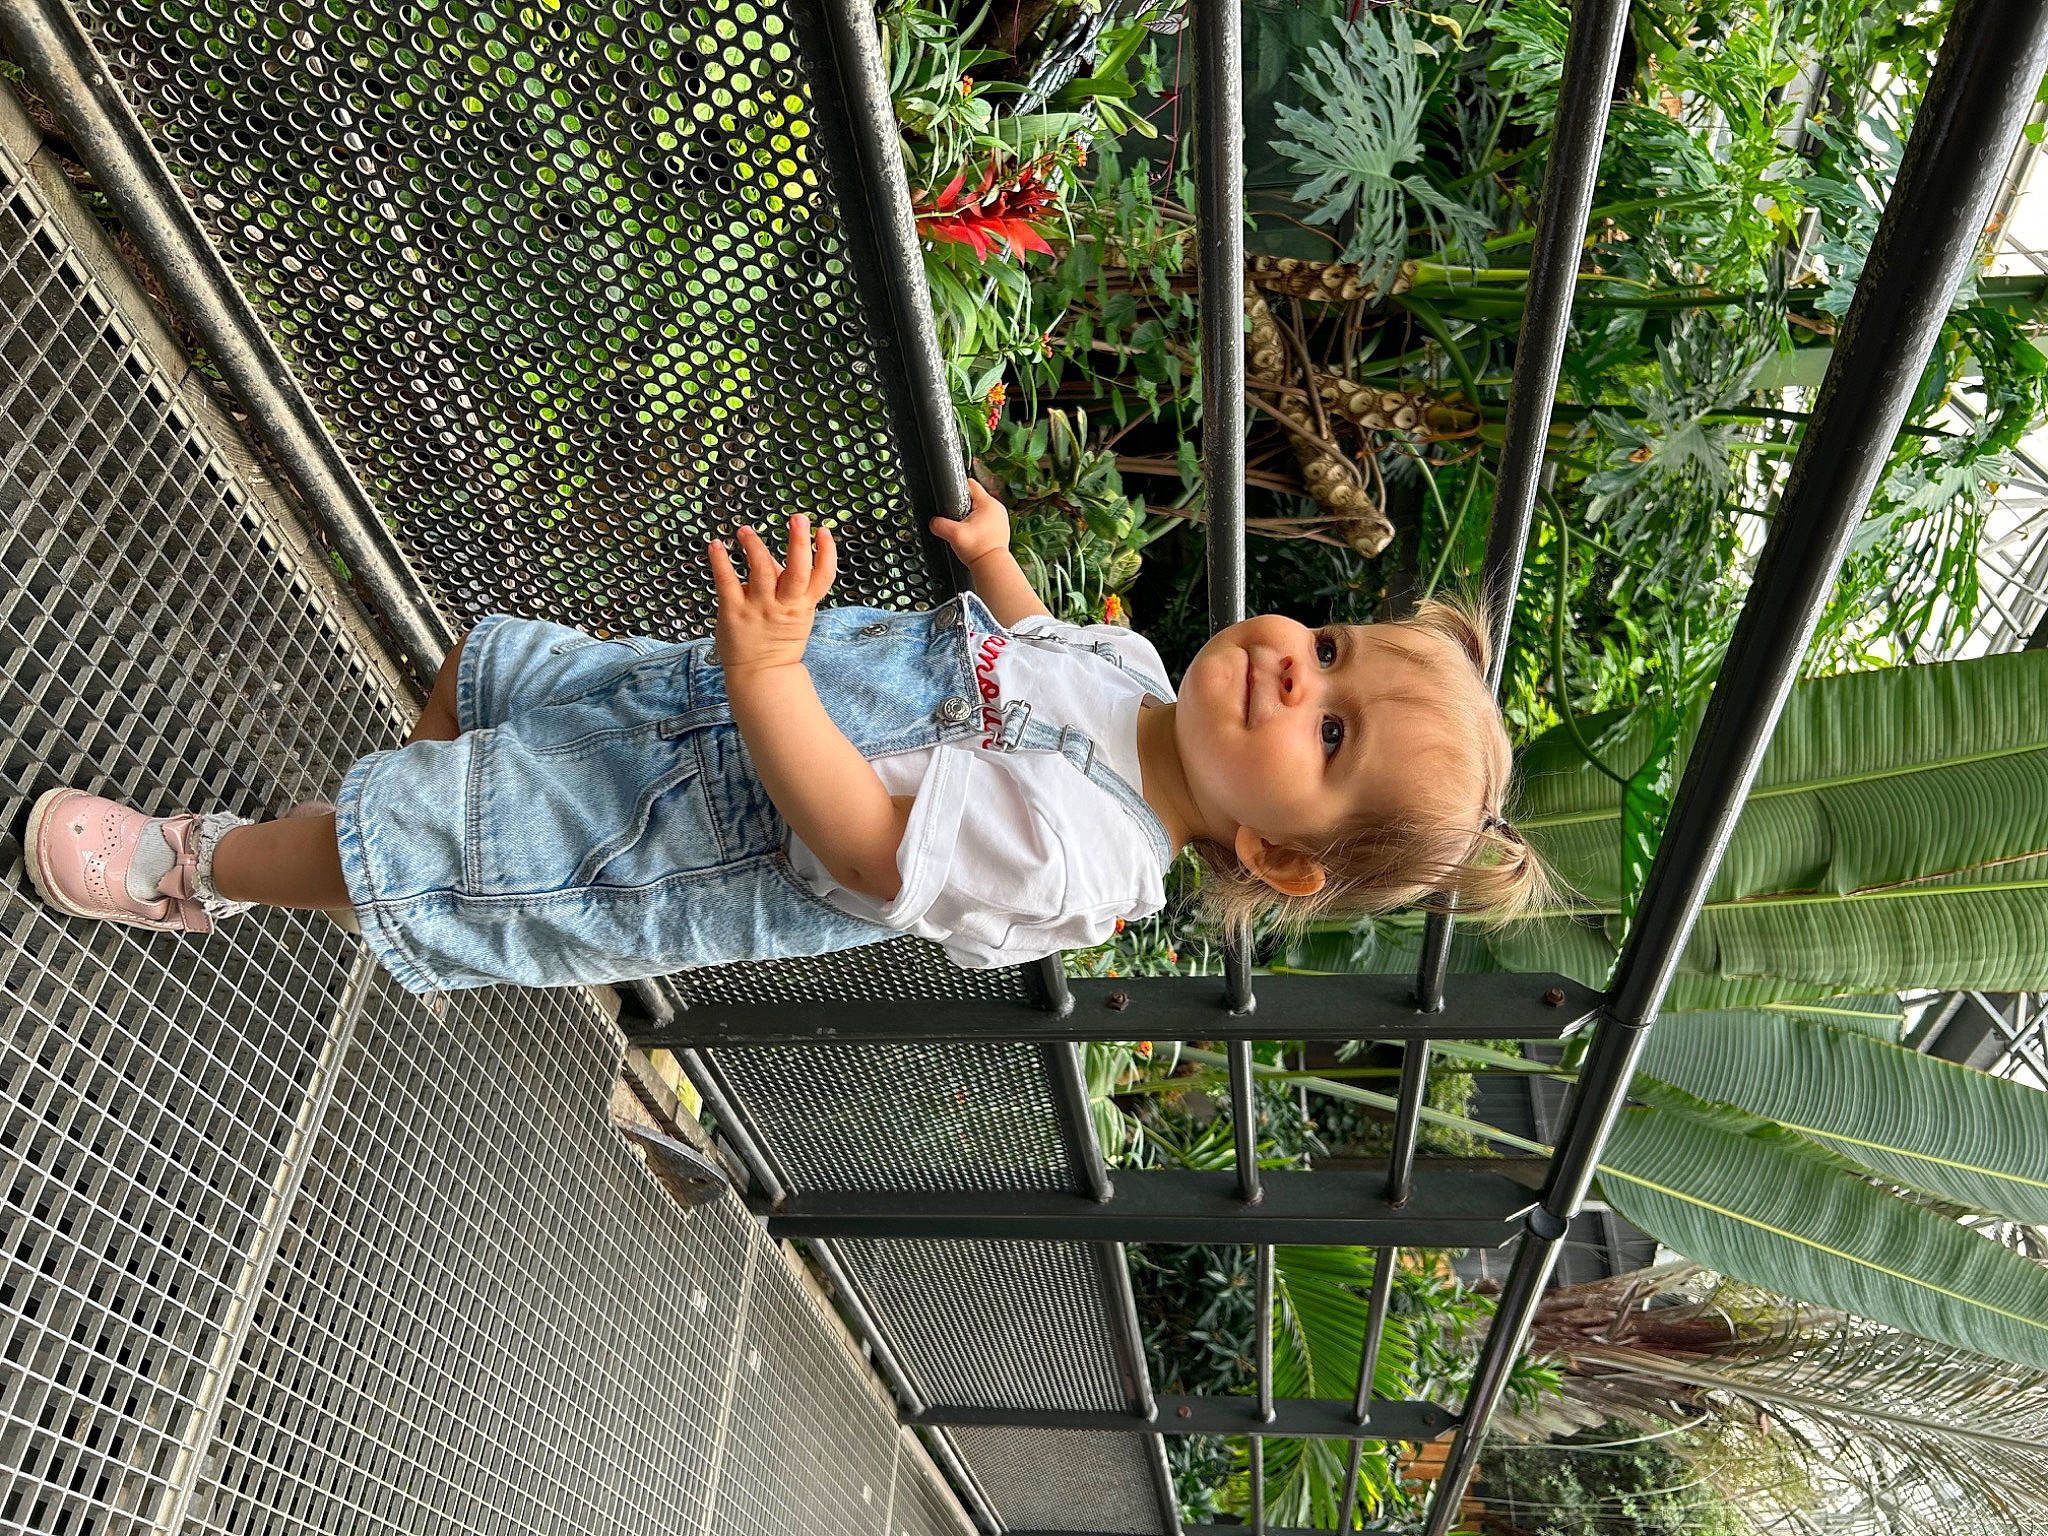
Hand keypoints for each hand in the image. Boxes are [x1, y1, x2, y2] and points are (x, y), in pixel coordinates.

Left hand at [708, 515, 836, 675]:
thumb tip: (776, 558)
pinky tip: (716, 545)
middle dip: (799, 543)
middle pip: (797, 571)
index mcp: (802, 606)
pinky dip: (721, 562)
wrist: (761, 675)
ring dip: (754, 547)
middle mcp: (783, 606)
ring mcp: (758, 609)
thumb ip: (791, 588)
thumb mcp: (797, 616)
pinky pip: (727, 582)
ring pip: (761, 572)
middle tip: (798, 519)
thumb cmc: (779, 642)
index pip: (823, 577)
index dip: (826, 553)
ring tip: (745, 530)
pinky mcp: (733, 612)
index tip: (823, 531)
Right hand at [929, 480, 1012, 567]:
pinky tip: (973, 536)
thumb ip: (939, 524)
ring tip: (966, 530)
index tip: (951, 498)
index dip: (957, 488)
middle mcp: (997, 508)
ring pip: (980, 510)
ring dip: (971, 518)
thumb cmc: (978, 550)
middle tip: (958, 520)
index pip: (970, 484)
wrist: (992, 567)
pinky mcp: (1000, 529)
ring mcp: (1000, 519)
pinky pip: (985, 521)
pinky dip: (978, 527)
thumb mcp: (953, 534)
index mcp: (988, 503)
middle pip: (974, 498)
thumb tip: (933, 522)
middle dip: (963, 506)